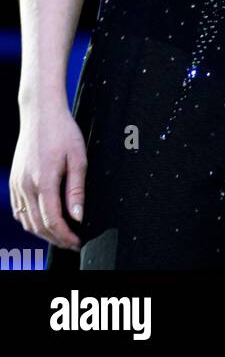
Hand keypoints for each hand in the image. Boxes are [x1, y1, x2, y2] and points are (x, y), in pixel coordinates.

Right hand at [10, 103, 87, 249]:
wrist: (40, 113)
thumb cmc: (63, 131)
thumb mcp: (78, 158)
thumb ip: (77, 190)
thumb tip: (78, 217)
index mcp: (43, 181)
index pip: (52, 221)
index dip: (66, 236)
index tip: (78, 242)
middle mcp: (26, 186)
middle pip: (38, 226)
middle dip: (56, 239)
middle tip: (73, 243)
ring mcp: (17, 184)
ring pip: (26, 221)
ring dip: (43, 233)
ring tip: (61, 235)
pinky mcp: (14, 181)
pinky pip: (19, 211)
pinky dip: (30, 222)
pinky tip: (43, 221)